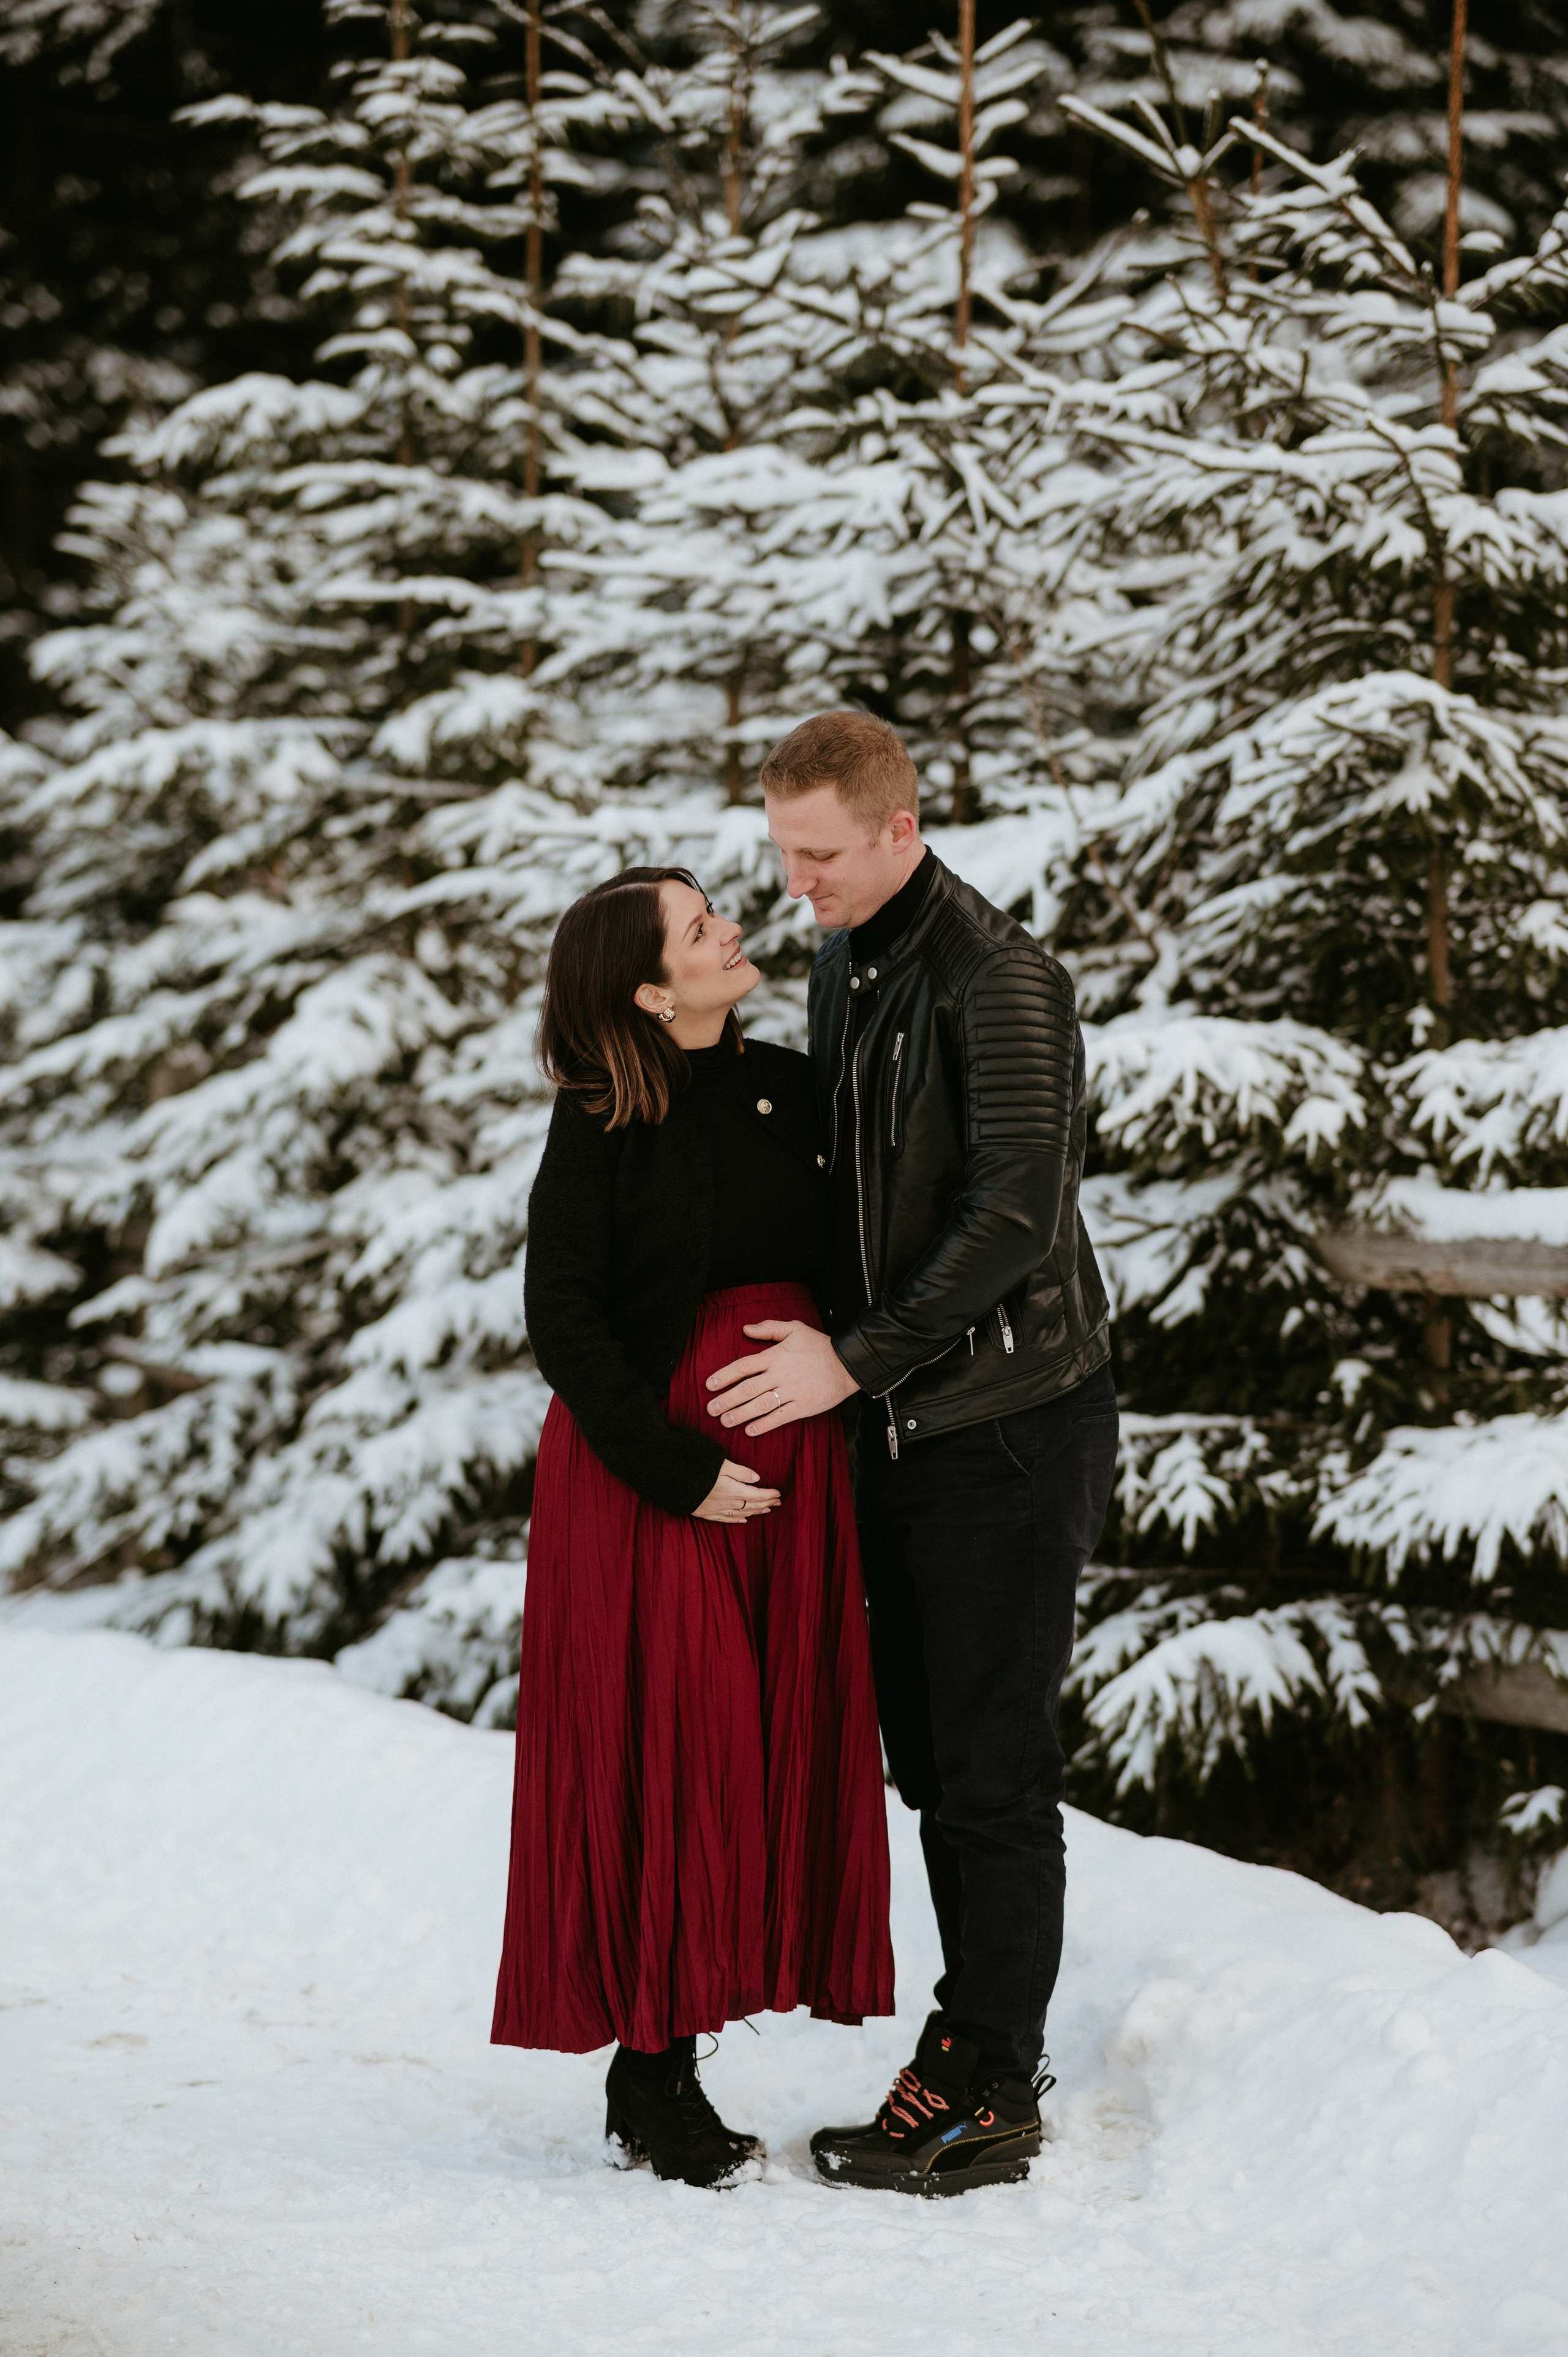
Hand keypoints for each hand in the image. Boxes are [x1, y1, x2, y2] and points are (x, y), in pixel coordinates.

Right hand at [692, 1458, 781, 1522]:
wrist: (673, 1480)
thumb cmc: (697, 1468)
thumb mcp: (721, 1464)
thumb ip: (740, 1471)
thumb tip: (756, 1478)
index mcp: (732, 1490)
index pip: (757, 1494)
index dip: (769, 1495)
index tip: (779, 1493)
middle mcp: (727, 1503)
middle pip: (752, 1505)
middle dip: (767, 1504)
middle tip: (778, 1502)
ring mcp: (716, 1509)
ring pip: (741, 1514)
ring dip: (756, 1512)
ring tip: (767, 1510)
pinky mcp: (706, 1513)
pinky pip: (726, 1519)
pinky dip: (737, 1520)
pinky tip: (744, 1520)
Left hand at [705, 1320, 858, 1436]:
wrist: (848, 1363)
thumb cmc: (820, 1346)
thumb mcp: (795, 1329)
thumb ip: (769, 1328)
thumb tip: (746, 1328)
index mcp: (776, 1356)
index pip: (744, 1366)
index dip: (725, 1376)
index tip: (710, 1385)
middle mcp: (781, 1374)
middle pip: (747, 1388)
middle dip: (727, 1399)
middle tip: (710, 1409)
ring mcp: (792, 1391)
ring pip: (761, 1404)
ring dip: (740, 1414)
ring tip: (725, 1421)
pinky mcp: (804, 1406)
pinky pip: (780, 1417)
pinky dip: (765, 1424)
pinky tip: (751, 1430)